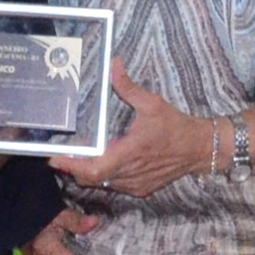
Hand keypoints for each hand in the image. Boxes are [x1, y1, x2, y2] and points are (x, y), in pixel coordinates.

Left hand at [56, 63, 213, 200]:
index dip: (72, 166)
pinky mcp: (141, 189)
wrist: (199, 148)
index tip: (55, 158)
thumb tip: (114, 65)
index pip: (93, 169)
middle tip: (60, 156)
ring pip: (102, 184)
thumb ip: (128, 87)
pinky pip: (115, 186)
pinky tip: (105, 162)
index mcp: (130, 153)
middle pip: (91, 179)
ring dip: (89, 173)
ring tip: (78, 157)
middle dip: (74, 169)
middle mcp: (130, 173)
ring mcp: (135, 185)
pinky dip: (105, 177)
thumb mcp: (152, 103)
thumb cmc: (176, 126)